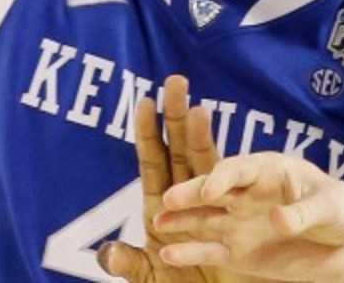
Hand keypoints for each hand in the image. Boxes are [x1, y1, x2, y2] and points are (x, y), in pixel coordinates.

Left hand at [97, 74, 241, 282]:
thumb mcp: (150, 280)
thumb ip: (130, 265)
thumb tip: (107, 253)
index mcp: (161, 206)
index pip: (154, 160)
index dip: (149, 131)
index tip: (145, 100)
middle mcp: (188, 199)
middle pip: (182, 149)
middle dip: (178, 115)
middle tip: (176, 80)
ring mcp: (214, 208)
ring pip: (207, 165)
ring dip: (202, 138)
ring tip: (200, 109)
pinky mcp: (235, 225)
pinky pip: (226, 204)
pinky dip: (220, 184)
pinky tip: (220, 167)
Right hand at [153, 152, 343, 282]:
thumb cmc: (341, 212)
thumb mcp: (332, 208)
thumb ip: (304, 213)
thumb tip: (276, 217)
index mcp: (269, 170)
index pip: (241, 168)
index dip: (225, 176)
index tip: (211, 188)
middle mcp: (247, 193)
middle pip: (214, 189)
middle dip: (192, 192)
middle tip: (169, 198)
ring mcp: (239, 222)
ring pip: (204, 219)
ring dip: (181, 219)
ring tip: (158, 222)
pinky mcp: (237, 251)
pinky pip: (210, 251)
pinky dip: (189, 252)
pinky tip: (167, 253)